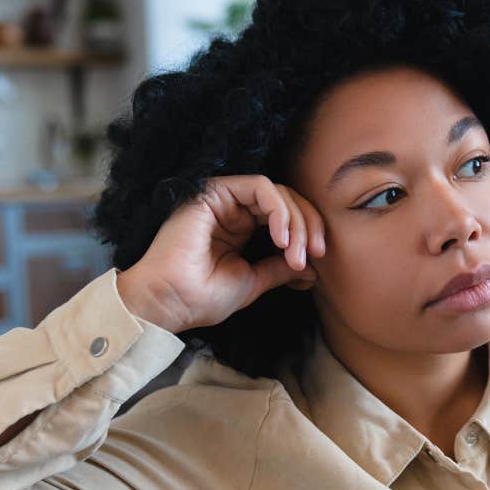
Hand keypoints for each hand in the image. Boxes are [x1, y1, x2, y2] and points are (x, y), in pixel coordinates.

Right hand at [115, 175, 326, 332]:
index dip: (309, 233)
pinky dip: (278, 210)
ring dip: (297, 220)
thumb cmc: (203, 296)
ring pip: (278, 192)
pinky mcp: (215, 191)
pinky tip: (281, 237)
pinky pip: (260, 186)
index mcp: (242, 228)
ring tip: (296, 253)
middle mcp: (234, 209)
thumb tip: (314, 267)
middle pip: (287, 200)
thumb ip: (281, 268)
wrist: (170, 302)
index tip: (318, 260)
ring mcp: (224, 199)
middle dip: (309, 225)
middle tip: (316, 254)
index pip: (287, 216)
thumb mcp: (255, 280)